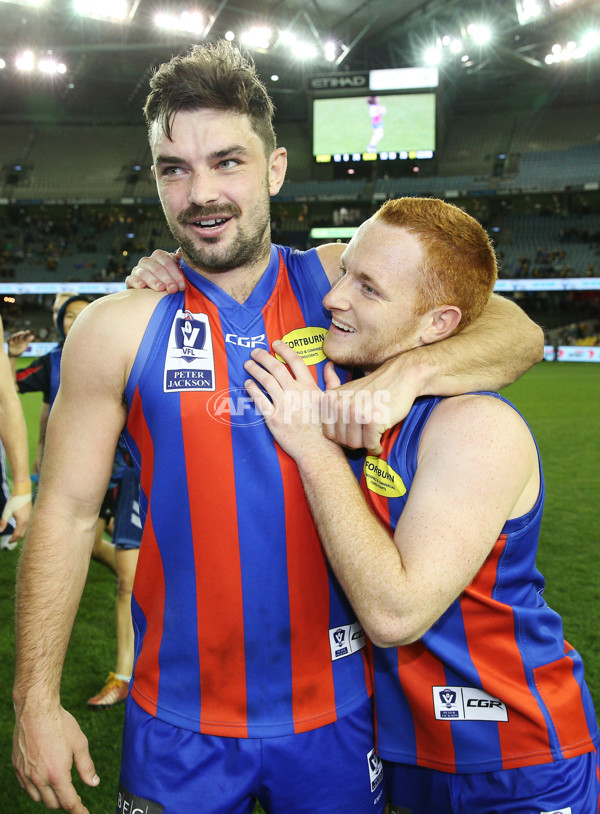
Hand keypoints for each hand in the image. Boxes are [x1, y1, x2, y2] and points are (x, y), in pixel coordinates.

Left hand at [0, 491, 30, 541]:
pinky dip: (23, 529)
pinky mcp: (32, 516)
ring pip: (26, 530)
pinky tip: (19, 527)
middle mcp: (28, 521)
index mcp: (22, 521)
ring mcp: (31, 518)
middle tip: (10, 540)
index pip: (17, 534)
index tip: (8, 542)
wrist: (23, 493)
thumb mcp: (6, 512)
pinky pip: (28, 526)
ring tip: (14, 535)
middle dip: (16, 538)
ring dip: (20, 534)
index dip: (12, 539)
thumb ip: (3, 522)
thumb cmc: (14, 501)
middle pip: (22, 534)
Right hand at [7, 331, 34, 357]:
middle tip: (23, 332)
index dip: (26, 333)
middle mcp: (17, 339)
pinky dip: (8, 339)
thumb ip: (28, 340)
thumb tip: (33, 335)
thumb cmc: (20, 350)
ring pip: (13, 336)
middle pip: (18, 335)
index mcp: (21, 340)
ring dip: (15, 335)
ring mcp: (13, 341)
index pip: (23, 335)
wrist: (14, 355)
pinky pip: (8, 341)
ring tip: (17, 334)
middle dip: (20, 333)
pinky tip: (8, 338)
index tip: (29, 331)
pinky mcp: (9, 344)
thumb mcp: (25, 345)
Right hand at [13, 703, 98, 813]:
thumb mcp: (80, 744)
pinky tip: (43, 778)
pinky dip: (36, 788)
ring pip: (38, 798)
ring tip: (59, 785)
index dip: (79, 810)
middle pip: (53, 803)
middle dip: (65, 802)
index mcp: (57, 775)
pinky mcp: (17, 767)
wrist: (36, 710)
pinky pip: (27, 787)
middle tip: (73, 793)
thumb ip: (86, 767)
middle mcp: (39, 779)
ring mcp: (26, 774)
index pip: (69, 803)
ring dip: (50, 796)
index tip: (84, 813)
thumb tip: (93, 783)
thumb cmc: (60, 724)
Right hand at [125, 248, 184, 292]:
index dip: (176, 274)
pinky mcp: (130, 280)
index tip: (182, 286)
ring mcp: (137, 269)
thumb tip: (180, 254)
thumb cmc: (168, 280)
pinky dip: (136, 282)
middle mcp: (147, 261)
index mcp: (159, 256)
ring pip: (144, 273)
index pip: (167, 262)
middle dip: (167, 279)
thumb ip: (179, 262)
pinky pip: (131, 279)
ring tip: (161, 288)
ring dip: (153, 281)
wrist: (151, 290)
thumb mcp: (175, 270)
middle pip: (157, 268)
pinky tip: (142, 286)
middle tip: (174, 290)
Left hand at [244, 341, 336, 462]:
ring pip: (265, 380)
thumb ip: (332, 380)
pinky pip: (259, 399)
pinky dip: (252, 389)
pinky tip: (248, 383)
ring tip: (248, 364)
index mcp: (310, 386)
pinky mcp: (273, 418)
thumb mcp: (333, 400)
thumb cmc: (327, 427)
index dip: (284, 349)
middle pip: (276, 367)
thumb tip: (331, 364)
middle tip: (255, 352)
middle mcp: (295, 392)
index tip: (275, 344)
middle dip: (263, 357)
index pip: (295, 360)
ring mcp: (284, 405)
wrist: (319, 450)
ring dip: (254, 369)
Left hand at [322, 355, 419, 454]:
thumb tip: (322, 378)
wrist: (400, 377)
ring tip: (372, 436)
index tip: (354, 433)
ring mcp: (356, 412)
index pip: (328, 433)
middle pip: (342, 441)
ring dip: (366, 445)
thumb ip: (332, 390)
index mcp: (330, 399)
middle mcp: (340, 405)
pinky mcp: (372, 419)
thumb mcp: (347, 388)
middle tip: (365, 436)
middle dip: (355, 442)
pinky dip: (376, 448)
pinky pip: (370, 445)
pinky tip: (379, 443)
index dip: (342, 438)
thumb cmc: (375, 388)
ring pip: (355, 444)